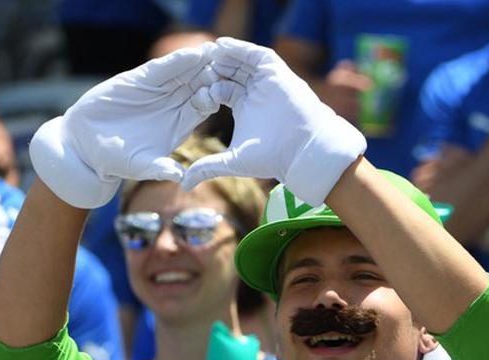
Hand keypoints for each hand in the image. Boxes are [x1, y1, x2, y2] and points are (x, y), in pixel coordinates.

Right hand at [29, 44, 222, 208]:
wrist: (86, 144)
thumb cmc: (117, 159)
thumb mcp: (141, 165)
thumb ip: (161, 168)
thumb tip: (181, 178)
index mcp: (181, 124)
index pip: (205, 106)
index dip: (217, 96)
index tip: (234, 90)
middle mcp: (173, 104)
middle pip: (199, 85)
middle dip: (213, 73)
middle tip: (233, 62)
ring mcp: (157, 90)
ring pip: (182, 73)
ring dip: (198, 63)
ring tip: (215, 52)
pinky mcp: (138, 80)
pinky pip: (160, 69)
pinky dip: (175, 62)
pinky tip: (190, 54)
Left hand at [180, 37, 366, 205]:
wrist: (303, 151)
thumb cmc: (272, 157)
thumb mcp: (233, 161)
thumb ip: (208, 167)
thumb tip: (185, 186)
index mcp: (244, 108)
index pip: (220, 89)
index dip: (204, 85)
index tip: (187, 82)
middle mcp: (255, 93)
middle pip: (229, 72)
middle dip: (212, 66)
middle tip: (192, 59)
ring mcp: (267, 82)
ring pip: (242, 61)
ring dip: (224, 54)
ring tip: (205, 49)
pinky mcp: (278, 74)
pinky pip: (256, 54)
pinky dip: (240, 48)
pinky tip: (222, 45)